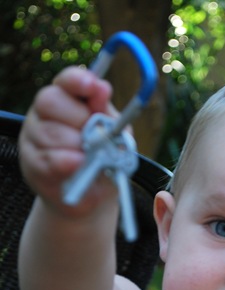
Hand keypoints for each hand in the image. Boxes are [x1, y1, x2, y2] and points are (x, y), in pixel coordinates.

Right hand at [18, 66, 115, 214]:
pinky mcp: (31, 162)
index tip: (93, 86)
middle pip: (50, 101)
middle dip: (77, 118)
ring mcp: (34, 136)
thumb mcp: (113, 134)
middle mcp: (45, 112)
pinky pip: (46, 158)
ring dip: (74, 145)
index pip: (67, 80)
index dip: (77, 80)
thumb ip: (106, 113)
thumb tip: (102, 89)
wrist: (93, 192)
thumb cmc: (103, 157)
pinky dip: (65, 162)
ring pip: (48, 132)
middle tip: (93, 136)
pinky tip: (78, 165)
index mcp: (68, 99)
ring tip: (89, 156)